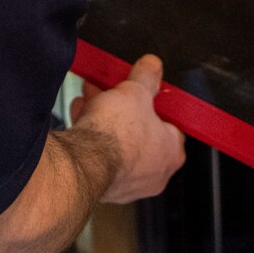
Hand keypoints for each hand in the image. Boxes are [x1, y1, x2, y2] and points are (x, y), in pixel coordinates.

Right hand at [70, 54, 185, 203]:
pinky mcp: (104, 186)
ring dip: (106, 121)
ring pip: (120, 145)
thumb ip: (146, 77)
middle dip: (125, 109)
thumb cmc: (118, 135)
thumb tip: (152, 66)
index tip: (145, 91)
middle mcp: (154, 173)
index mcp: (172, 152)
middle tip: (115, 92)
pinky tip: (81, 116)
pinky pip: (102, 156)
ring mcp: (128, 183)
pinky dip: (93, 137)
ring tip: (92, 98)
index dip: (156, 103)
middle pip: (142, 133)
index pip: (172, 124)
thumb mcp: (136, 91)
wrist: (84, 161)